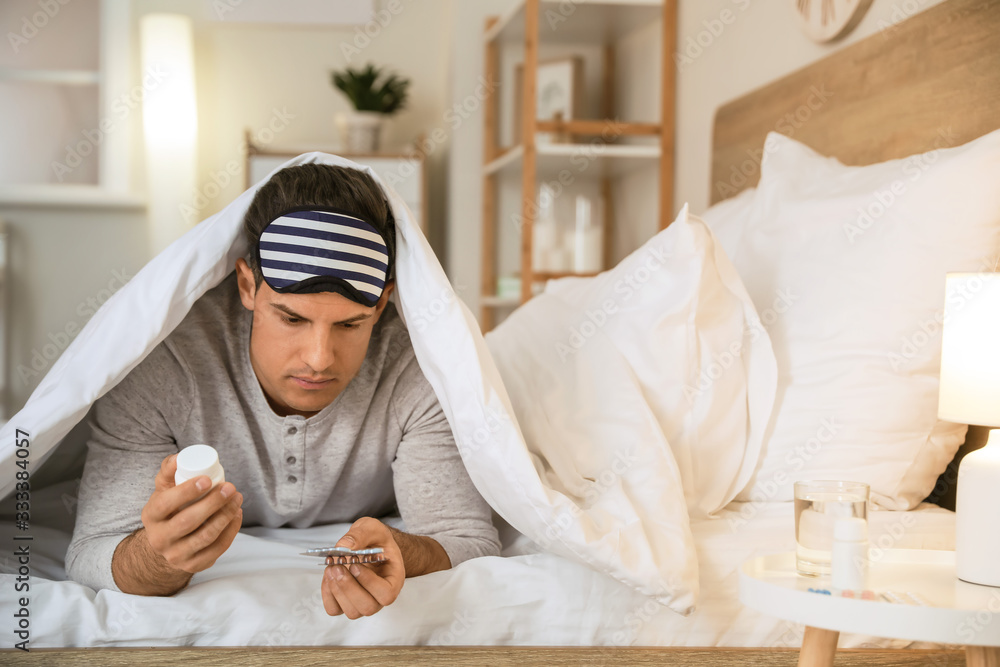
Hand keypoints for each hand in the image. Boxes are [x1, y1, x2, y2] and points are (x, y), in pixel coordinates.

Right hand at [140, 453, 243, 573]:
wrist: (167, 544)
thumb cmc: (170, 509)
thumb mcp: (164, 491)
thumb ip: (169, 471)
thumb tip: (179, 457)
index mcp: (151, 516)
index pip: (166, 504)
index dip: (187, 492)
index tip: (207, 479)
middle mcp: (160, 539)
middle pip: (188, 521)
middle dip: (213, 503)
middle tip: (230, 488)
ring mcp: (177, 555)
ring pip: (205, 536)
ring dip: (226, 515)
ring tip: (237, 498)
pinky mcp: (194, 565)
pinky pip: (217, 549)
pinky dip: (231, 530)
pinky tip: (237, 514)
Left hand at [321, 517, 403, 618]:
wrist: (371, 545)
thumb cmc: (376, 540)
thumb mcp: (373, 528)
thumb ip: (360, 534)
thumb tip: (343, 547)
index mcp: (394, 579)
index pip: (387, 594)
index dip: (369, 583)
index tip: (355, 564)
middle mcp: (380, 596)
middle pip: (368, 607)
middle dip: (349, 587)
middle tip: (337, 566)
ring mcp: (363, 602)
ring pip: (351, 612)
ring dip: (338, 590)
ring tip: (331, 568)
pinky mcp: (346, 603)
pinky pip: (334, 609)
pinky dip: (327, 594)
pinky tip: (328, 576)